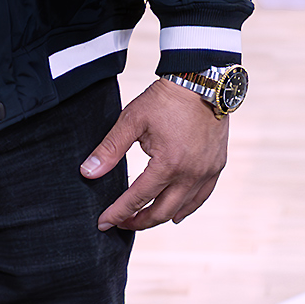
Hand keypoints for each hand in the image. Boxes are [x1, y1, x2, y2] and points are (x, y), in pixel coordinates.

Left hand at [85, 77, 230, 228]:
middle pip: (161, 212)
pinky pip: (201, 196)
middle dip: (138, 221)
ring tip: (142, 219)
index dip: (118, 213)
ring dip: (160, 217)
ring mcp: (206, 171)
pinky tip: (176, 214)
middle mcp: (190, 174)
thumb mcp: (132, 120)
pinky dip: (186, 208)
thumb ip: (109, 149)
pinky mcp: (217, 165)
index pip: (137, 199)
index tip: (103, 222)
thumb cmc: (165, 99)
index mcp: (167, 165)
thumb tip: (87, 173)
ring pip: (182, 208)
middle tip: (121, 223)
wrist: (201, 80)